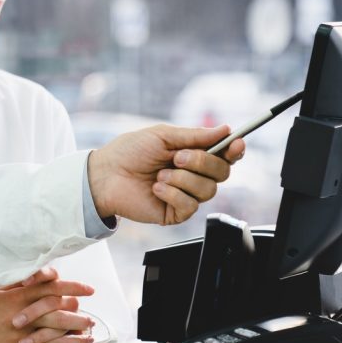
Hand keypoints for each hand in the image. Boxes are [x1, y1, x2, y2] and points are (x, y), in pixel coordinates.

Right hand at [0, 266, 94, 342]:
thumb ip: (21, 284)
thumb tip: (40, 276)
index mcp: (17, 297)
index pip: (50, 288)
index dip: (72, 286)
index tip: (87, 289)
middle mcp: (22, 315)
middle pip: (57, 311)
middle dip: (77, 312)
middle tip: (90, 315)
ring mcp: (22, 335)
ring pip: (56, 333)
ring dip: (75, 333)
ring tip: (89, 333)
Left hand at [87, 124, 245, 225]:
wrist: (105, 174)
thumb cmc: (130, 151)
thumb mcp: (163, 136)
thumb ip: (195, 136)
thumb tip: (225, 129)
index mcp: (193, 154)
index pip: (225, 155)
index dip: (234, 150)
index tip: (235, 143)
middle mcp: (194, 175)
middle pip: (222, 172)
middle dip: (202, 163)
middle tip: (178, 157)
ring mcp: (186, 194)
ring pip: (208, 190)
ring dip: (183, 179)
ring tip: (160, 174)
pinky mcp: (176, 212)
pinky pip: (190, 206)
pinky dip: (173, 194)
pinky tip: (157, 188)